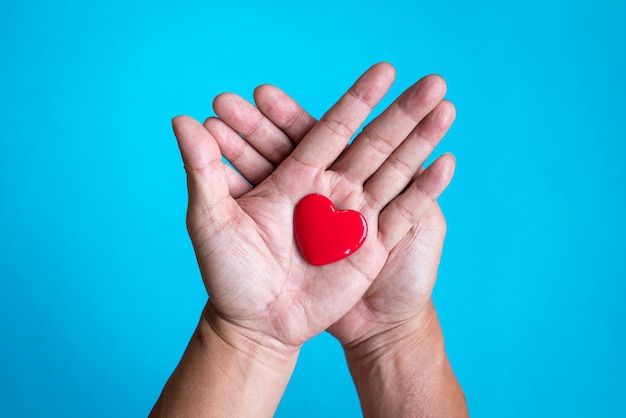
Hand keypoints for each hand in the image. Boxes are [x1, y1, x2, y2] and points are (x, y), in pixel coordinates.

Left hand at [206, 65, 455, 349]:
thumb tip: (182, 118)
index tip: (384, 69)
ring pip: (395, 171)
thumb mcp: (211, 221)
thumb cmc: (228, 275)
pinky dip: (424, 189)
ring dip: (422, 139)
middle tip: (434, 77)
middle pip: (374, 143)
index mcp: (297, 178)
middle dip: (402, 112)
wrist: (257, 324)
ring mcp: (354, 218)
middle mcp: (331, 191)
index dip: (357, 100)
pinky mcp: (370, 248)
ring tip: (447, 106)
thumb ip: (204, 169)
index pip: (329, 129)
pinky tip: (447, 161)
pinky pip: (401, 213)